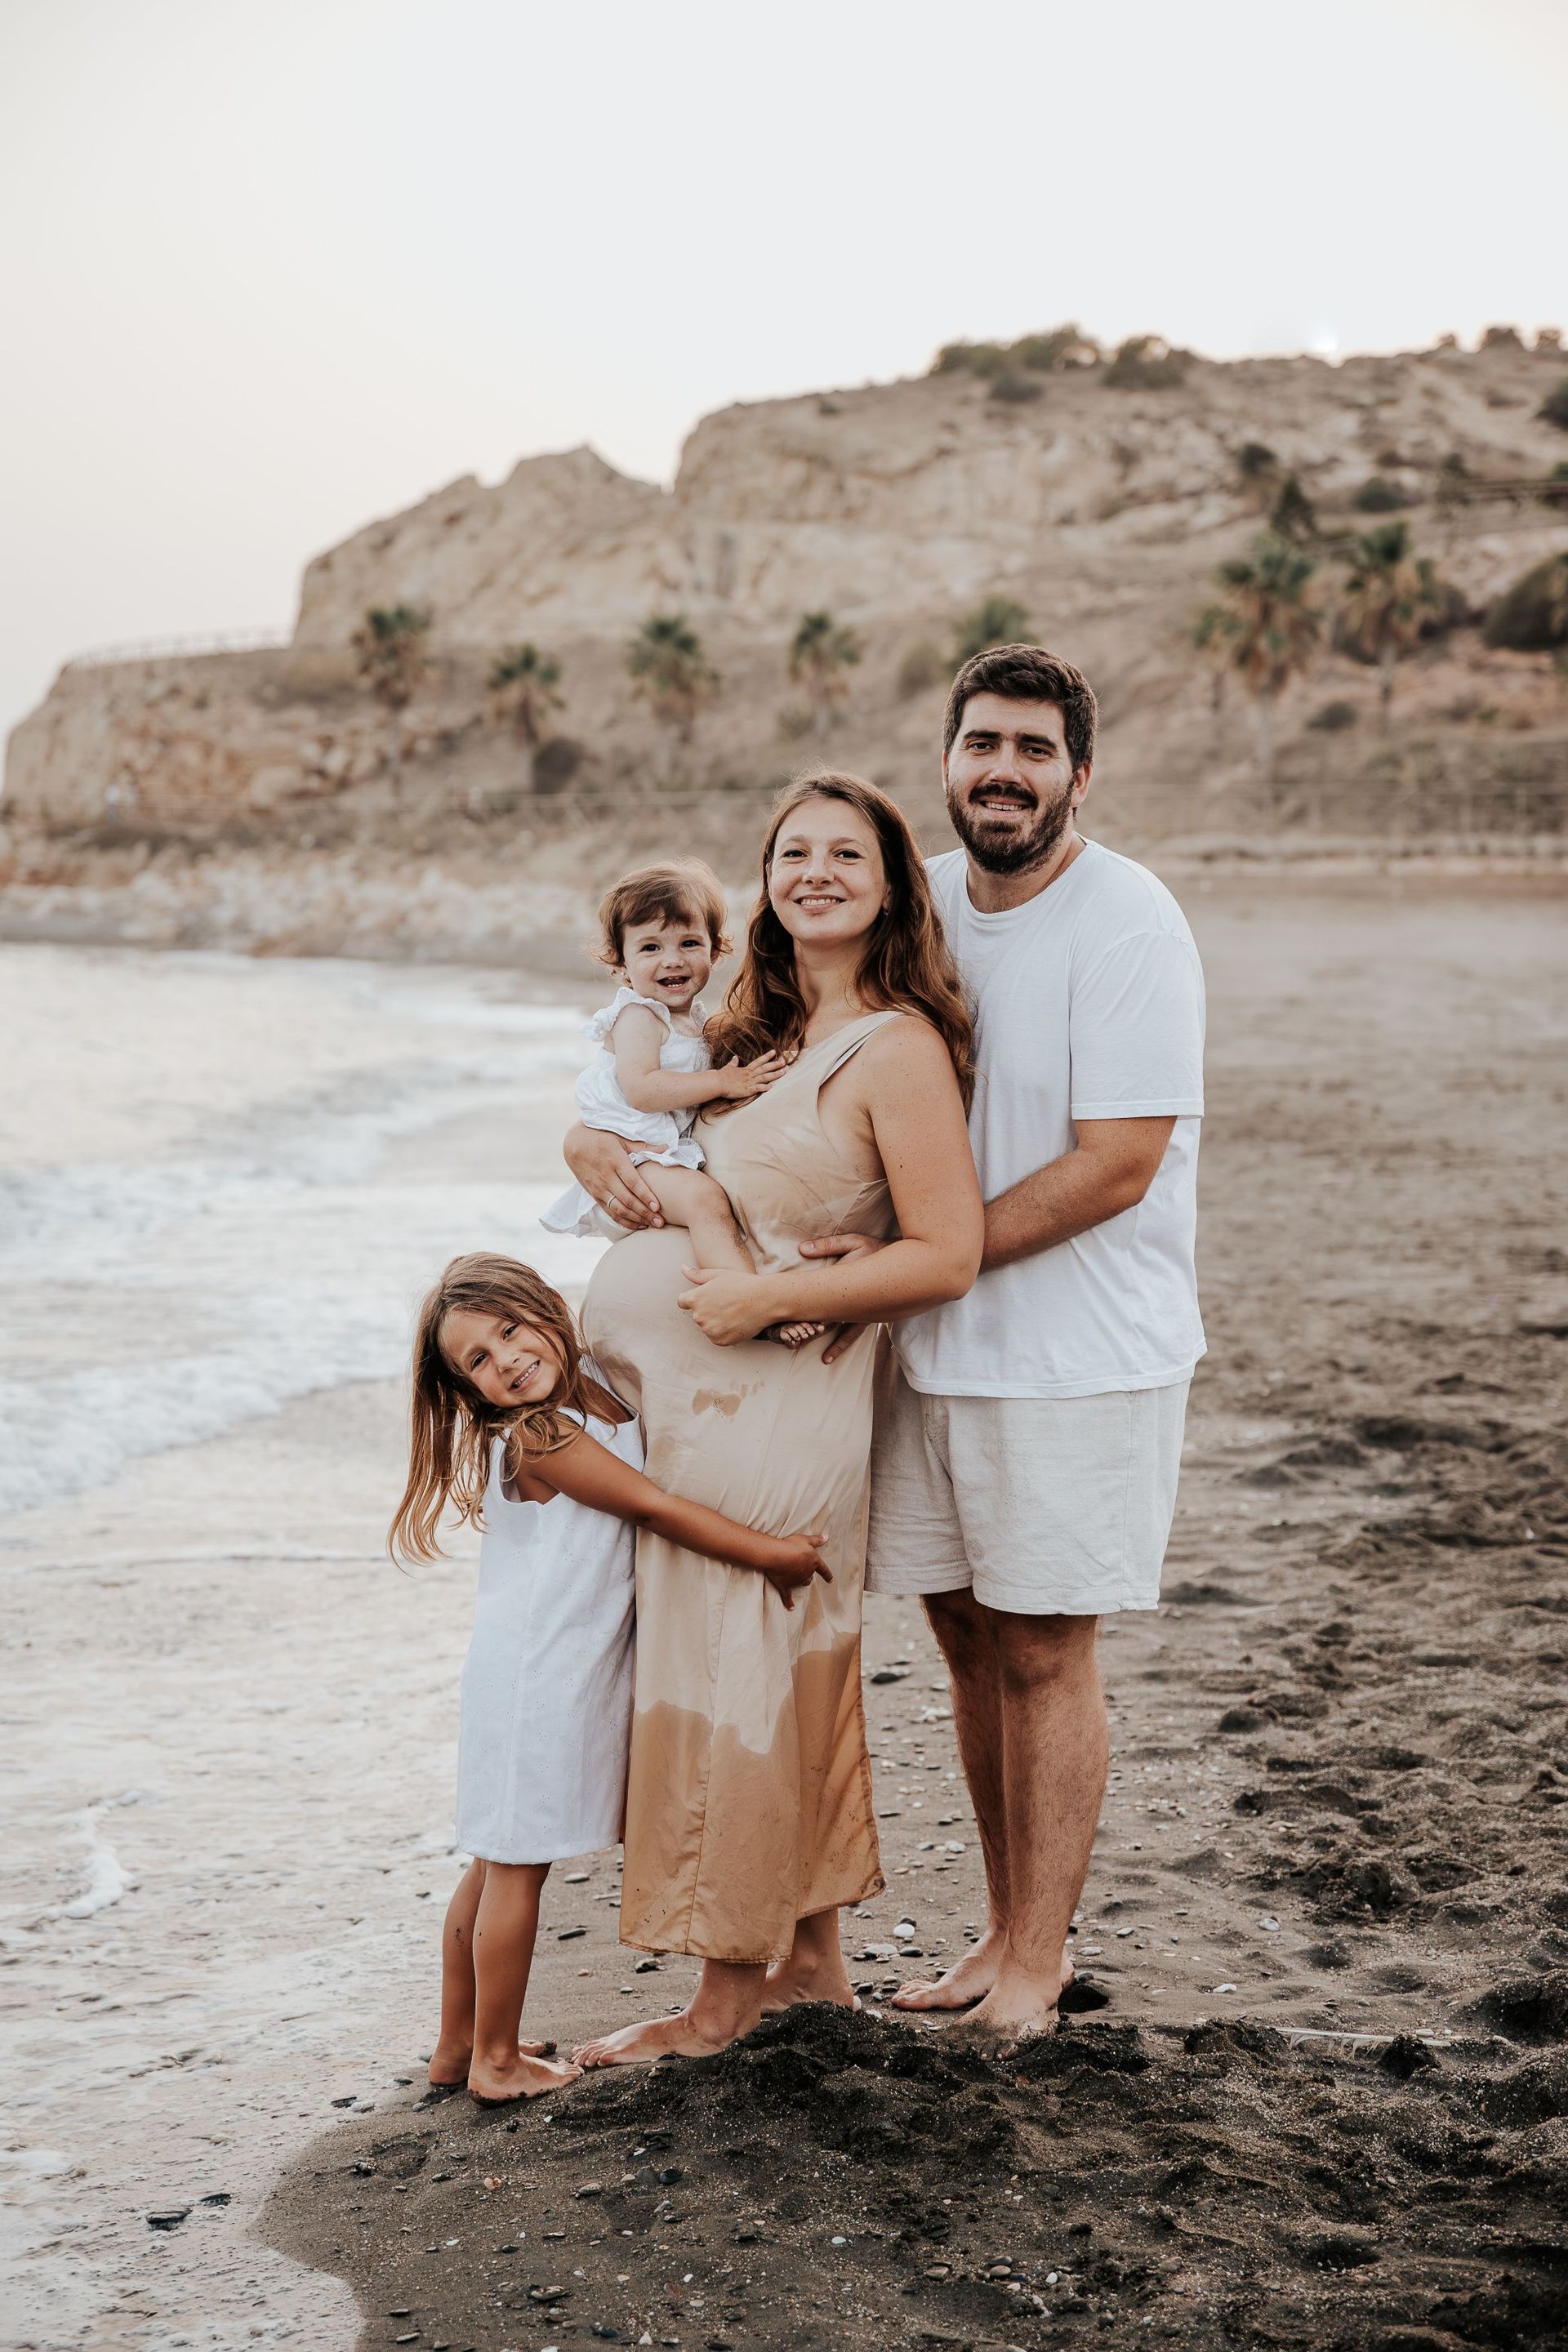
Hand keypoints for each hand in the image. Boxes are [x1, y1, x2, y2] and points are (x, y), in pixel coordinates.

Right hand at [564, 1125, 663, 1230]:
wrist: (575, 1144)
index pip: (632, 1182)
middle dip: (644, 1212)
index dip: (645, 1195)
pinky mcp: (594, 1195)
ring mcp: (599, 1188)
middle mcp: (606, 1177)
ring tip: (651, 1224)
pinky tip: (637, 1224)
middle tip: (660, 1221)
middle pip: (627, 1200)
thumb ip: (643, 1146)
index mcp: (615, 1161)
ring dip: (635, 1219)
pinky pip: (609, 1212)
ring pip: (618, 1209)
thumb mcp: (621, 1138)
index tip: (657, 1206)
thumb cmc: (602, 1138)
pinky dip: (623, 1221)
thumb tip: (666, 1147)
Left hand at [677, 1265, 772, 1345]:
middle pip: (697, 1315)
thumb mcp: (717, 1274)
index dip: (694, 1299)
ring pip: (708, 1327)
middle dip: (707, 1310)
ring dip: (716, 1322)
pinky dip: (724, 1332)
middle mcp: (698, 1316)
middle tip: (726, 1303)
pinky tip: (736, 1321)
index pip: (682, 1302)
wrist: (764, 1300)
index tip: (707, 1298)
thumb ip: (696, 1274)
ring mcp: (709, 1330)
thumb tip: (682, 1268)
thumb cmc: (742, 1283)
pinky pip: (717, 1337)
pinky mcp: (720, 1341)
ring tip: (733, 1311)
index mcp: (695, 1299)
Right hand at [721, 1050, 787, 1100]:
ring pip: (764, 1077)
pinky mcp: (747, 1090)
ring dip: (775, 1074)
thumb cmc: (722, 1076)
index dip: (767, 1057)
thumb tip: (734, 1057)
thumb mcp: (729, 1067)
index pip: (758, 1061)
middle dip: (775, 1065)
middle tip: (785, 1062)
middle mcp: (749, 1074)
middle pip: (765, 1068)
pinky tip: (772, 1087)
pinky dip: (765, 1087)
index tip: (774, 1052)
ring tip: (784, 1072)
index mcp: (746, 1070)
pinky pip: (758, 1088)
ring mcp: (749, 1082)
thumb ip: (733, 1063)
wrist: (717, 1082)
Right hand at [759, 1529, 830, 1610]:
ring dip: (801, 1582)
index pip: (823, 1569)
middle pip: (810, 1577)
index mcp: (813, 1562)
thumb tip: (827, 1537)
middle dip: (808, 1575)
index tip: (830, 1580)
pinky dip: (789, 1603)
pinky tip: (790, 1608)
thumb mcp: (806, 1540)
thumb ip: (817, 1540)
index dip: (827, 1574)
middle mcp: (807, 1573)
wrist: (777, 1555)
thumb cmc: (791, 1546)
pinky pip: (788, 1596)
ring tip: (797, 1581)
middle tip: (804, 1571)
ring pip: (802, 1583)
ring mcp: (796, 1581)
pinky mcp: (785, 1586)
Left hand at [797, 1231, 884, 1363]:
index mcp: (848, 1286)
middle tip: (790, 1342)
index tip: (785, 1321)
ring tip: (811, 1354)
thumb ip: (829, 1245)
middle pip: (827, 1321)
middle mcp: (855, 1304)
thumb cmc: (878, 1249)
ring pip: (839, 1332)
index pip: (821, 1303)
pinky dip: (840, 1346)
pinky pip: (853, 1335)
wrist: (908, 1263)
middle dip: (808, 1331)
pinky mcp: (869, 1317)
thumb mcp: (854, 1242)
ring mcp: (863, 1313)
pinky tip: (828, 1358)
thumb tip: (802, 1249)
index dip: (802, 1313)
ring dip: (825, 1342)